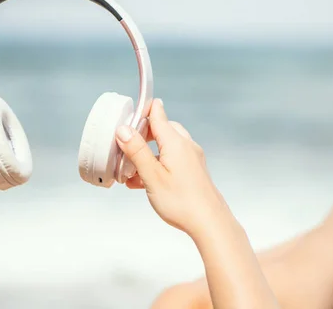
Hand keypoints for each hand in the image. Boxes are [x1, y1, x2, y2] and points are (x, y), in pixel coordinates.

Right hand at [115, 99, 229, 235]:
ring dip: (148, 154)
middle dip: (143, 135)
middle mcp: (186, 146)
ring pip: (167, 146)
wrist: (209, 222)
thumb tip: (123, 129)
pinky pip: (173, 160)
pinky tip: (143, 182)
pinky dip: (158, 165)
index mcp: (176, 142)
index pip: (158, 114)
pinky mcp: (194, 171)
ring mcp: (192, 158)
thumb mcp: (152, 176)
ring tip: (130, 171)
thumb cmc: (181, 201)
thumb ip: (137, 151)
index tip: (127, 114)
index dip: (142, 110)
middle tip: (126, 146)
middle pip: (162, 129)